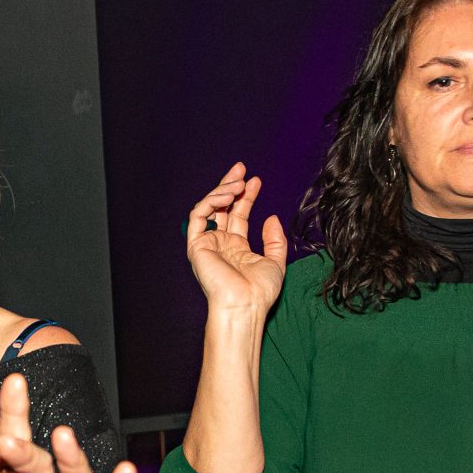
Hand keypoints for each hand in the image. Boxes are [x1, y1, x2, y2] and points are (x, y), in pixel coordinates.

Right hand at [186, 162, 287, 313]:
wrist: (245, 304)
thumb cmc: (259, 291)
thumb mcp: (275, 262)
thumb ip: (274, 240)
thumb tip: (271, 218)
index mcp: (236, 248)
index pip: (238, 215)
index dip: (247, 196)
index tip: (256, 180)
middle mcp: (220, 243)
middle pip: (222, 207)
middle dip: (230, 185)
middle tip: (241, 168)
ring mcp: (207, 243)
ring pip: (209, 208)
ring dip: (222, 191)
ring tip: (238, 182)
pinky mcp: (196, 245)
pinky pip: (198, 216)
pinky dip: (211, 201)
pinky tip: (228, 194)